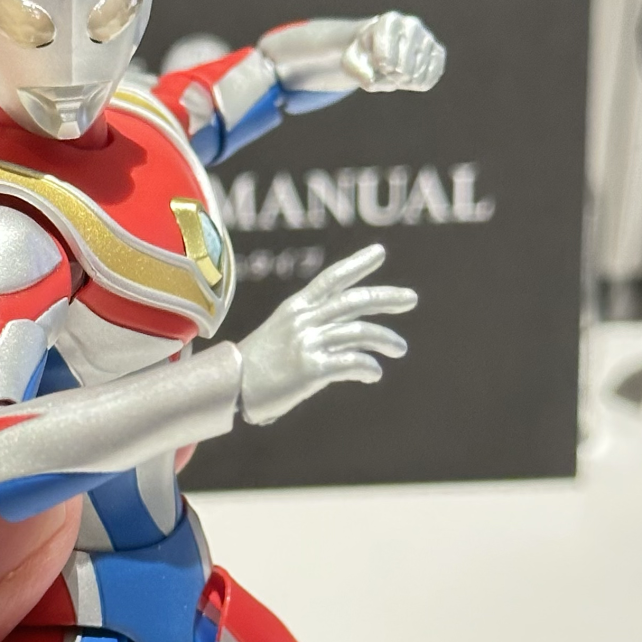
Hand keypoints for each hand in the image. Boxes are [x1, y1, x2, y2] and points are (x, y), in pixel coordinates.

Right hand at [238, 245, 415, 425]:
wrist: (230, 388)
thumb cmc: (255, 366)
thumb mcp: (279, 333)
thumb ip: (308, 327)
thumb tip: (342, 333)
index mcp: (295, 308)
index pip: (331, 279)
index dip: (357, 264)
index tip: (380, 252)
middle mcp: (304, 320)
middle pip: (354, 301)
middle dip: (386, 297)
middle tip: (411, 298)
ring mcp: (308, 343)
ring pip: (360, 332)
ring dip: (386, 339)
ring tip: (399, 348)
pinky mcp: (312, 369)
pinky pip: (353, 363)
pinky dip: (369, 367)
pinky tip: (374, 373)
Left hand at [343, 11, 444, 92]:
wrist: (380, 44)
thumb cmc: (363, 52)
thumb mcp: (351, 60)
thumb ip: (357, 72)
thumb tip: (376, 82)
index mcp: (388, 22)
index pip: (386, 59)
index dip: (378, 70)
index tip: (375, 63)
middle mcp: (411, 25)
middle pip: (402, 70)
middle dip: (390, 78)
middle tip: (384, 71)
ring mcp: (427, 37)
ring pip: (416, 77)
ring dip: (402, 83)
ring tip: (395, 72)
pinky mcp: (438, 51)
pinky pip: (431, 77)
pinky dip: (418, 85)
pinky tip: (410, 78)